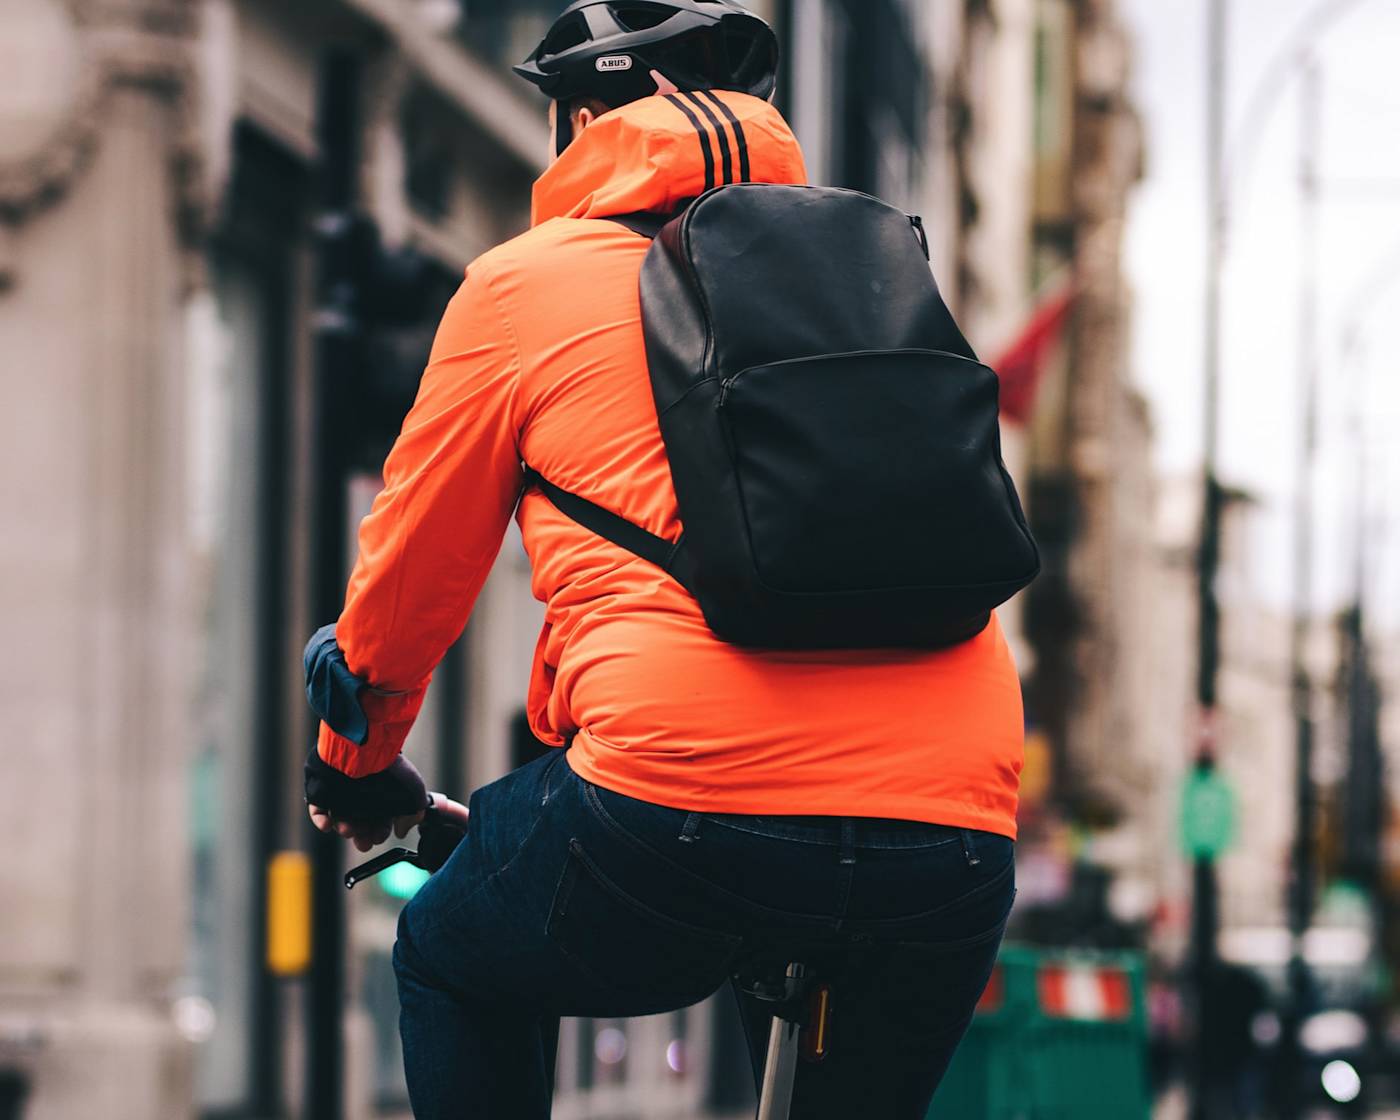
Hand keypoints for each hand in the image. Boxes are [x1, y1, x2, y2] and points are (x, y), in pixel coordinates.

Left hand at [303, 751, 429, 852]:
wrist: (366, 748)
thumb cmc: (392, 769)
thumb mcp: (414, 792)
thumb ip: (413, 815)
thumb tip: (401, 831)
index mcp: (382, 796)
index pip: (379, 822)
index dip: (379, 833)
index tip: (378, 837)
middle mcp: (361, 795)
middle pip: (359, 824)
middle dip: (362, 837)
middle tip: (363, 842)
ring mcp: (340, 793)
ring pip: (340, 819)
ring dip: (344, 829)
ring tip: (348, 830)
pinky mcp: (323, 790)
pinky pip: (318, 810)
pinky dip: (321, 820)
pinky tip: (327, 825)